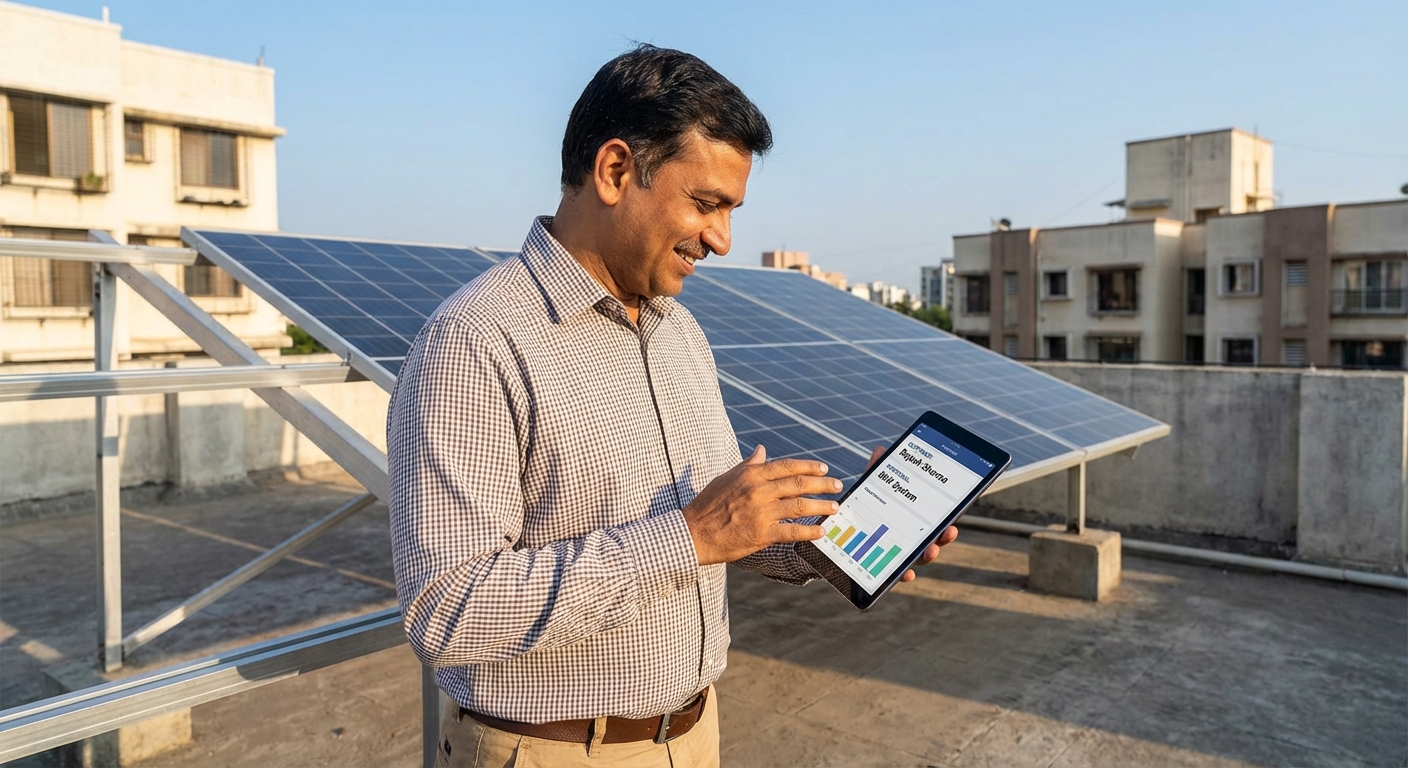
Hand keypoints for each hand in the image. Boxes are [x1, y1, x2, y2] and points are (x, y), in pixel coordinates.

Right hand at [684, 445, 842, 564]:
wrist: (693, 532)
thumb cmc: (707, 504)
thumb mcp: (726, 478)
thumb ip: (748, 465)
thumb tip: (761, 450)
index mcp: (751, 475)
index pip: (787, 466)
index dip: (808, 467)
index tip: (823, 469)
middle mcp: (758, 490)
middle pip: (798, 484)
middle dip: (822, 485)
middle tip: (837, 486)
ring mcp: (761, 512)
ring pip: (799, 506)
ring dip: (821, 506)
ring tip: (834, 507)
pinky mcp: (761, 534)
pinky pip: (792, 531)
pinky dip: (809, 531)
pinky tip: (821, 531)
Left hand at [863, 445, 958, 581]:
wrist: (835, 536)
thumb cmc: (861, 511)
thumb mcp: (868, 491)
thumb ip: (875, 474)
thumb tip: (880, 451)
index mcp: (909, 521)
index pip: (931, 521)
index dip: (944, 521)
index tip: (953, 519)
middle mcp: (907, 539)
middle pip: (930, 540)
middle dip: (942, 537)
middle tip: (948, 531)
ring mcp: (896, 555)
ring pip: (917, 557)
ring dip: (928, 554)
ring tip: (931, 549)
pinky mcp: (881, 567)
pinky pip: (895, 574)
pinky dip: (903, 574)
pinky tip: (906, 573)